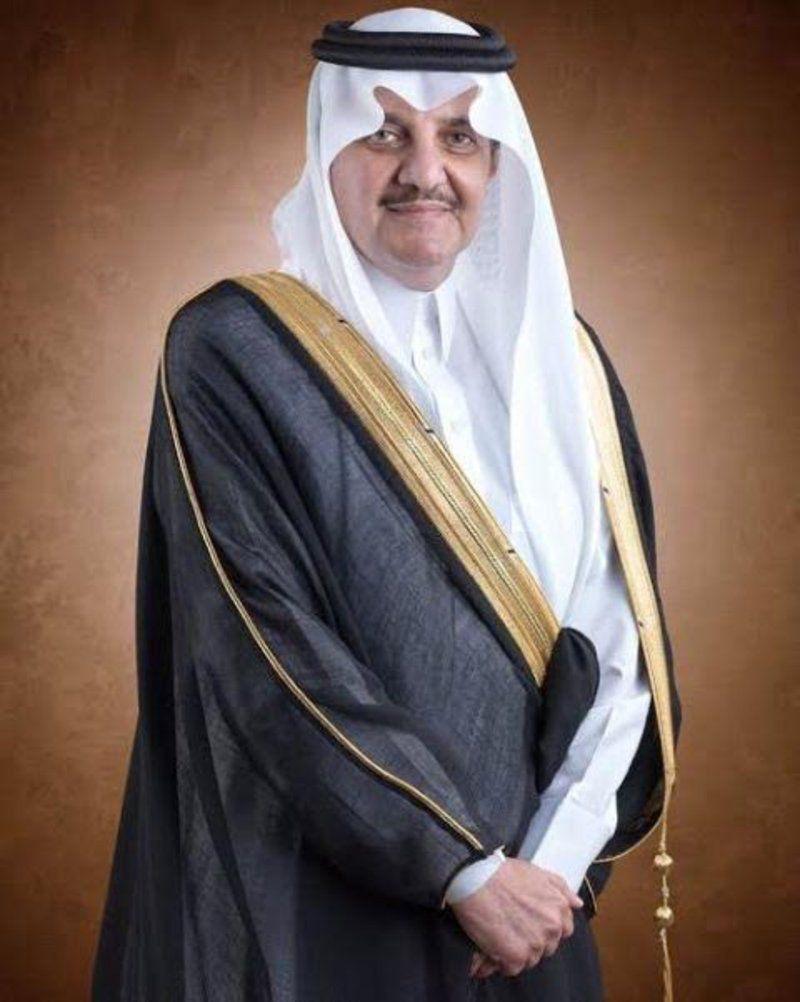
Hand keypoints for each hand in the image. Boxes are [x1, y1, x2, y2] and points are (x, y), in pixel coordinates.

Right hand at [449, 859, 582, 979]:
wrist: (475, 879)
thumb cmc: (501, 873)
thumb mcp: (536, 871)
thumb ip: (560, 887)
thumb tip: (576, 903)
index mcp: (558, 907)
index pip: (563, 929)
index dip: (545, 927)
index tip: (531, 922)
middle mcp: (551, 927)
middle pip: (546, 946)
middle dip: (531, 939)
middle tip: (512, 926)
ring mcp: (535, 943)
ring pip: (530, 959)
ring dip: (516, 951)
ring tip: (499, 934)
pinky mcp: (515, 956)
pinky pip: (512, 968)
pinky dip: (501, 961)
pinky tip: (491, 945)